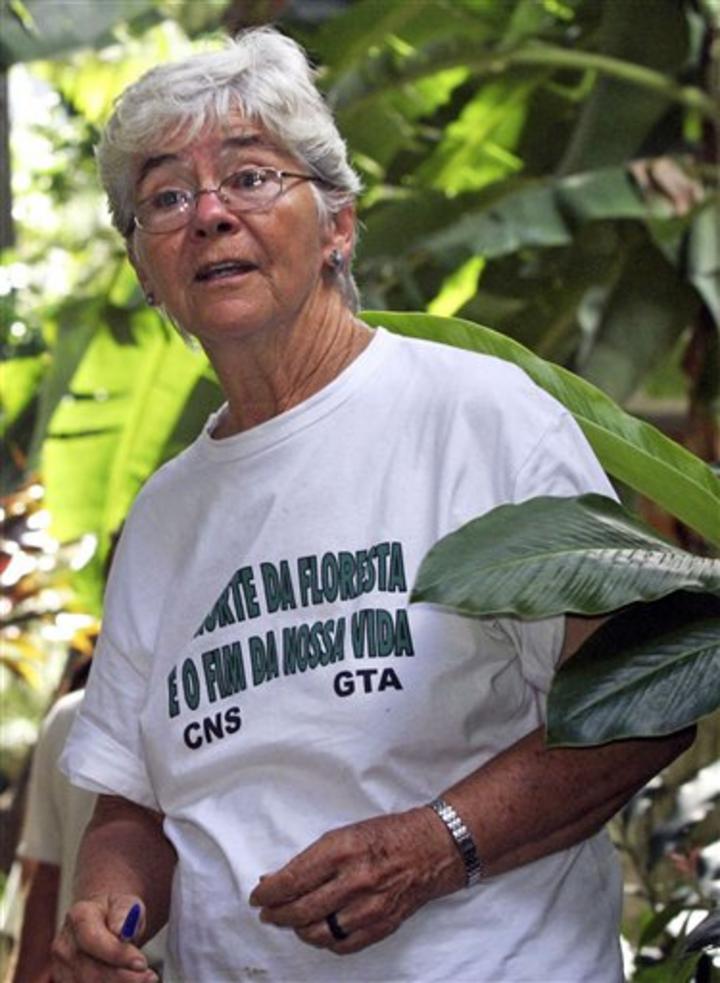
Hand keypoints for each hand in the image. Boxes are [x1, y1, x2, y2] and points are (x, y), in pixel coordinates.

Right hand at [51, 895, 157, 982]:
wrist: (102, 922)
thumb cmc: (116, 913)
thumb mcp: (126, 903)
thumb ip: (124, 912)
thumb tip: (121, 929)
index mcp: (78, 917)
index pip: (93, 940)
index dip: (117, 954)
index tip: (141, 963)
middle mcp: (64, 945)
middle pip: (91, 971)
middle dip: (125, 978)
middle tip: (150, 977)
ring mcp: (61, 969)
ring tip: (145, 980)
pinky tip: (130, 982)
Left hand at [249, 807, 463, 954]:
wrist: (432, 849)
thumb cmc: (387, 835)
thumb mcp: (346, 834)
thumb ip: (313, 858)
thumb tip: (278, 878)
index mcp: (343, 849)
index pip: (293, 879)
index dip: (269, 892)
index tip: (258, 896)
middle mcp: (355, 880)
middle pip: (301, 910)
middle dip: (277, 914)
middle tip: (268, 913)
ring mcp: (370, 906)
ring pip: (318, 932)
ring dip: (298, 929)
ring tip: (292, 921)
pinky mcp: (382, 925)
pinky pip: (342, 944)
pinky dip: (325, 940)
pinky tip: (319, 930)